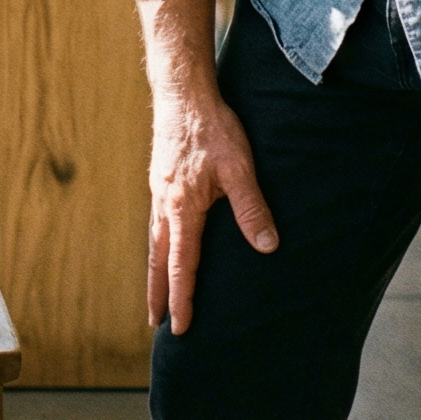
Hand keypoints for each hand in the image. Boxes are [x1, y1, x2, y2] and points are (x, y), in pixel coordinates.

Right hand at [148, 82, 276, 334]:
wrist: (182, 92)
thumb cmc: (213, 128)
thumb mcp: (239, 167)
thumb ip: (251, 208)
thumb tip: (267, 247)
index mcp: (182, 207)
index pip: (181, 264)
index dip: (181, 297)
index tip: (179, 327)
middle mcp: (164, 203)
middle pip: (157, 258)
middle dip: (157, 293)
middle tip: (154, 323)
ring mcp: (158, 190)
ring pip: (153, 240)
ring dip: (155, 270)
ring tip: (156, 293)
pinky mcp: (160, 178)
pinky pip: (156, 221)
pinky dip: (157, 244)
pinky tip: (164, 245)